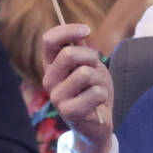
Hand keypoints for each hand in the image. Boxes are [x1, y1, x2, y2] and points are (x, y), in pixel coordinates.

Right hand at [42, 23, 113, 152]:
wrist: (99, 122)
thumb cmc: (93, 91)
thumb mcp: (90, 66)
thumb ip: (82, 49)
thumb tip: (79, 31)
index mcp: (52, 66)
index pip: (50, 40)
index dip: (68, 30)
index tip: (86, 30)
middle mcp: (49, 80)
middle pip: (69, 54)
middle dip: (91, 58)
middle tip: (95, 70)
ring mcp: (57, 97)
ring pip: (84, 73)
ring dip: (98, 80)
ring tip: (95, 89)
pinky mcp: (68, 112)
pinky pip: (95, 93)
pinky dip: (103, 95)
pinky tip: (97, 103)